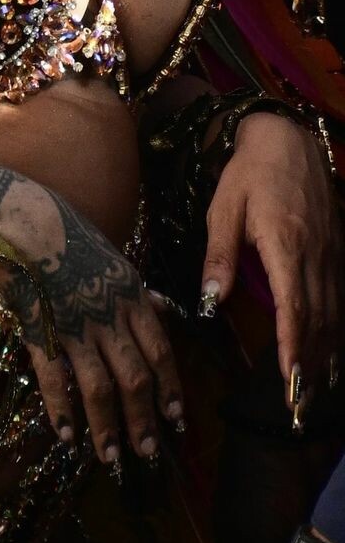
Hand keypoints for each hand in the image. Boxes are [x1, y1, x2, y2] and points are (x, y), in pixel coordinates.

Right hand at [0, 172, 184, 464]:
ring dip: (108, 427)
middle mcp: (109, 314)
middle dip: (143, 420)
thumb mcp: (112, 255)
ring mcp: (75, 324)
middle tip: (147, 453)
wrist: (20, 213)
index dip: (170, 388)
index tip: (177, 420)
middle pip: (136, 377)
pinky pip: (54, 377)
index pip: (161, 350)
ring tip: (111, 458)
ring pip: (101, 386)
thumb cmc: (64, 230)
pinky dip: (62, 410)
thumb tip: (163, 306)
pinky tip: (66, 435)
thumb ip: (137, 288)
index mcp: (130, 294)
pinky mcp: (40, 329)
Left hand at [203, 112, 341, 397]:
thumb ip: (219, 256)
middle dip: (310, 363)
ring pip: (333, 311)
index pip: (294, 306)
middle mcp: (315, 253)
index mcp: (285, 244)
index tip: (289, 378)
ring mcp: (331, 252)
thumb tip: (211, 301)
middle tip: (300, 403)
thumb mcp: (223, 209)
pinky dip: (335, 328)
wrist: (287, 139)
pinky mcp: (336, 249)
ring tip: (315, 389)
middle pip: (318, 318)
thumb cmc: (248, 173)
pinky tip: (331, 351)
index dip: (293, 346)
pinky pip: (339, 296)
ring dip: (326, 352)